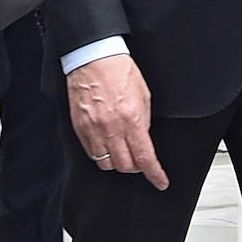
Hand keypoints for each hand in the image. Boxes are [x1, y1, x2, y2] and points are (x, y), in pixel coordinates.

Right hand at [66, 56, 168, 190]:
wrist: (95, 59)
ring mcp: (94, 131)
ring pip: (107, 164)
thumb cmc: (120, 71)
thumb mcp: (144, 94)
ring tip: (124, 151)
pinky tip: (108, 144)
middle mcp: (112, 129)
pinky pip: (91, 153)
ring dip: (118, 162)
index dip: (155, 174)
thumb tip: (144, 138)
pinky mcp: (80, 129)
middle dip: (137, 167)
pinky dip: (102, 154)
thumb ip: (144, 120)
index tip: (161, 181)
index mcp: (132, 119)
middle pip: (125, 166)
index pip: (145, 158)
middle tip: (142, 161)